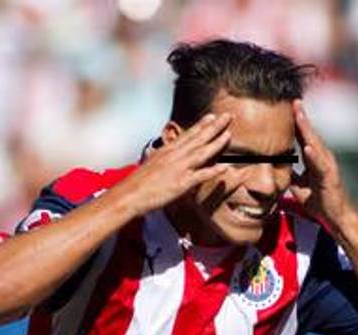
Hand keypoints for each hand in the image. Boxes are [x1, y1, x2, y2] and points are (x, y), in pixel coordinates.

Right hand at [113, 113, 233, 215]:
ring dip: (216, 143)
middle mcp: (174, 156)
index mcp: (167, 151)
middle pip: (198, 138)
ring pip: (202, 152)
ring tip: (229, 134)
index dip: (201, 125)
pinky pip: (201, 176)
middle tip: (227, 116)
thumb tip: (153, 151)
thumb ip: (155, 156)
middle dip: (214, 127)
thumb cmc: (137, 183)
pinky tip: (225, 167)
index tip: (212, 116)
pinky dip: (213, 171)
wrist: (128, 195)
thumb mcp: (147, 164)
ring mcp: (179, 169)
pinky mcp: (181, 183)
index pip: (187, 135)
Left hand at [289, 100, 352, 224]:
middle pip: (311, 135)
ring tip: (299, 116)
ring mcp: (328, 166)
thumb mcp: (298, 186)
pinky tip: (307, 147)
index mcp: (314, 159)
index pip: (304, 137)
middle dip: (302, 118)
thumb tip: (275, 170)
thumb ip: (290, 176)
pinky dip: (314, 155)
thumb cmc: (319, 202)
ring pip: (316, 144)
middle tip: (295, 101)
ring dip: (308, 130)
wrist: (335, 218)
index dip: (296, 123)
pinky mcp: (330, 177)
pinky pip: (321, 165)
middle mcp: (323, 158)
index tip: (288, 107)